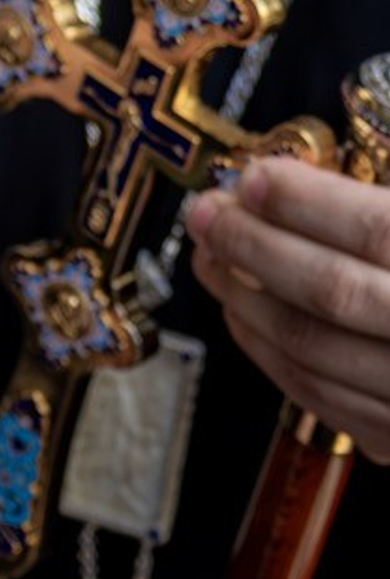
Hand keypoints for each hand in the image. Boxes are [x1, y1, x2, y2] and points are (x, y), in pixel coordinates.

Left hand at [190, 155, 389, 461]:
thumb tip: (305, 173)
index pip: (378, 230)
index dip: (306, 199)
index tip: (252, 174)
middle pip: (334, 292)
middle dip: (252, 245)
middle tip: (207, 211)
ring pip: (318, 354)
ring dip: (247, 301)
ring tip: (211, 258)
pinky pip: (331, 405)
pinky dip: (275, 359)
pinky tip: (248, 319)